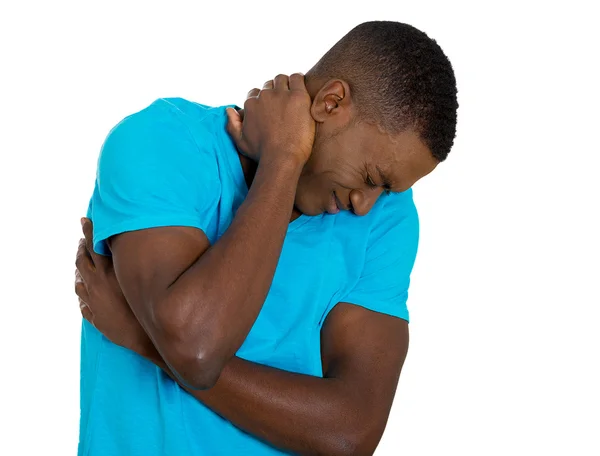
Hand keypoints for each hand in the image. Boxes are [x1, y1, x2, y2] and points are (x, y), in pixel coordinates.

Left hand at [75, 218, 150, 353]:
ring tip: (82, 265)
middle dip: (82, 249)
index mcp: (108, 272)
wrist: (147, 335)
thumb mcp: (145, 275)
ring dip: (80, 271)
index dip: (89, 231)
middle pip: (82, 261)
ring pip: (80, 282)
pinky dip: (83, 293)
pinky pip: (83, 302)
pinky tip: (85, 292)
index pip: (94, 245)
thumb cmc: (152, 303)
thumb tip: (144, 242)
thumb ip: (141, 257)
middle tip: (82, 241)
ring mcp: (94, 302)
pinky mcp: (96, 317)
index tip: (84, 220)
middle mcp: (97, 285)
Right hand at [226, 73, 314, 166]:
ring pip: (282, 79)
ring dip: (286, 85)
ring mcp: (281, 94)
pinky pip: (297, 78)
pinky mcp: (298, 96)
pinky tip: (301, 92)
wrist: (282, 158)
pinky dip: (298, 81)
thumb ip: (232, 125)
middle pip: (269, 85)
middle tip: (284, 104)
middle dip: (275, 92)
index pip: (255, 93)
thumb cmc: (262, 154)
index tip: (272, 108)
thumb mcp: (241, 142)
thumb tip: (229, 109)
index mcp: (251, 104)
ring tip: (293, 97)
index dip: (263, 100)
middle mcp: (264, 96)